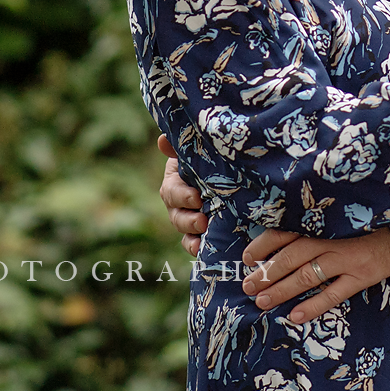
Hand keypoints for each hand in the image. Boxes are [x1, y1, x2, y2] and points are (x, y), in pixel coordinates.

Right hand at [157, 135, 207, 256]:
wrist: (227, 171)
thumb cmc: (207, 156)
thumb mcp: (193, 149)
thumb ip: (178, 145)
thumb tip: (162, 141)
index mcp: (174, 181)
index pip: (171, 191)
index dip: (182, 196)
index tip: (197, 198)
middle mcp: (177, 203)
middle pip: (176, 215)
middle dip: (188, 220)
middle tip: (203, 221)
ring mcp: (188, 217)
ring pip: (184, 230)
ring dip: (191, 234)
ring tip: (204, 233)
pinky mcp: (199, 230)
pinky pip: (192, 243)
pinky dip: (194, 247)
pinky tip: (201, 250)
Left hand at [239, 228, 389, 324]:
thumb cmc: (369, 224)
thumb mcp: (339, 221)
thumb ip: (315, 230)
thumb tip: (279, 246)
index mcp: (323, 224)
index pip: (285, 232)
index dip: (263, 245)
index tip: (246, 258)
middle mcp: (331, 239)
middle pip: (291, 256)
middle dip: (267, 272)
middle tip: (247, 286)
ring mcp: (347, 258)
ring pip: (307, 275)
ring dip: (282, 289)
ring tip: (262, 302)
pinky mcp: (362, 275)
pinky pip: (334, 293)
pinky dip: (314, 305)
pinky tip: (296, 316)